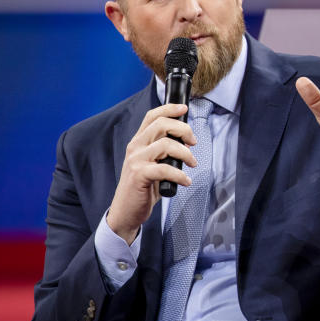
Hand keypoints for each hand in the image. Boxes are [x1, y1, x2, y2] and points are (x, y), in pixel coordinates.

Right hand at [107, 103, 196, 243]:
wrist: (126, 212)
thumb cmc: (143, 188)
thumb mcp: (152, 164)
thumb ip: (163, 151)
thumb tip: (186, 140)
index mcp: (138, 142)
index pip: (152, 116)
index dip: (169, 108)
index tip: (185, 109)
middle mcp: (135, 147)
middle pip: (161, 125)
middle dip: (183, 130)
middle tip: (193, 142)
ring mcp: (136, 160)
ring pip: (165, 144)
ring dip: (185, 153)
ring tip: (192, 164)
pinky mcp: (139, 175)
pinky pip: (165, 169)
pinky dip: (180, 174)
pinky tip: (185, 181)